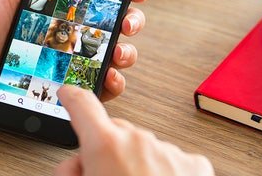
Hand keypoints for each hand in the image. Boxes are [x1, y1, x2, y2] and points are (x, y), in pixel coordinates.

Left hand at [0, 0, 151, 126]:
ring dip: (125, 53)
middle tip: (126, 23)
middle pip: (110, 26)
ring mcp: (61, 64)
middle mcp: (60, 34)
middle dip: (129, 21)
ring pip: (108, 58)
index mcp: (50, 7)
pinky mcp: (58, 91)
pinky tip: (107, 79)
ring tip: (118, 52)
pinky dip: (108, 86)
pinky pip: (92, 91)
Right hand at [55, 86, 213, 175]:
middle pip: (113, 132)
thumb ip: (73, 172)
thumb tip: (73, 168)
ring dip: (136, 163)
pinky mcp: (194, 164)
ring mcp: (168, 150)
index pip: (81, 105)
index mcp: (105, 146)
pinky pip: (172, 159)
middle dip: (104, 150)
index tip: (68, 93)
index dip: (71, 98)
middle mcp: (138, 141)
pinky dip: (164, 171)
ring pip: (144, 147)